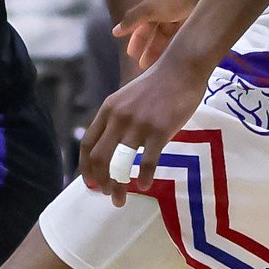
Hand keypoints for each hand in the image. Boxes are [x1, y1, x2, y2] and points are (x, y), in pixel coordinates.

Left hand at [79, 56, 207, 201]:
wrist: (182, 68)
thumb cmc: (158, 84)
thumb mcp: (128, 97)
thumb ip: (118, 117)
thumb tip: (112, 144)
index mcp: (108, 110)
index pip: (88, 143)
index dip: (86, 166)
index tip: (90, 182)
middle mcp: (119, 118)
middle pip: (100, 157)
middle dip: (100, 181)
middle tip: (107, 194)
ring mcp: (139, 124)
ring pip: (120, 163)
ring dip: (117, 186)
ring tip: (120, 199)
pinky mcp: (160, 130)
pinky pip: (148, 161)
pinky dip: (143, 177)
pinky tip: (144, 185)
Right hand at [112, 0, 208, 69]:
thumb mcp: (149, 8)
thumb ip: (132, 19)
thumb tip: (115, 32)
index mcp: (157, 1)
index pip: (143, 22)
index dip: (136, 38)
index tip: (131, 54)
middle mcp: (170, 7)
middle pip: (156, 31)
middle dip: (148, 48)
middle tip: (142, 66)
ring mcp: (184, 15)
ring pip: (169, 36)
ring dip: (161, 50)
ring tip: (156, 67)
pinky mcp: (196, 22)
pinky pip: (181, 38)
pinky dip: (175, 48)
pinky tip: (172, 59)